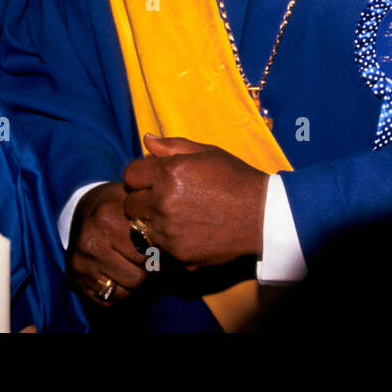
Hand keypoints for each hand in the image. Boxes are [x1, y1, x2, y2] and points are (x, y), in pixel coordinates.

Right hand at [65, 182, 147, 305]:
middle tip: (138, 253)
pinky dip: (117, 291)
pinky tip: (114, 272)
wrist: (83, 211)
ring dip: (132, 280)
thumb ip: (152, 217)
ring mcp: (81, 263)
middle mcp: (91, 242)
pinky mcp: (75, 280)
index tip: (151, 241)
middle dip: (144, 266)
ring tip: (127, 261)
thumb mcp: (133, 201)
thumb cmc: (117, 208)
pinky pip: (109, 300)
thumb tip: (175, 242)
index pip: (148, 251)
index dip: (154, 248)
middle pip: (139, 274)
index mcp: (107, 218)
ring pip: (127, 290)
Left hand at [122, 134, 268, 266]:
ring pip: (140, 227)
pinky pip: (158, 246)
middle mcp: (163, 201)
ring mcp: (169, 230)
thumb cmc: (235, 178)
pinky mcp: (177, 252)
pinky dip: (167, 240)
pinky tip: (186, 231)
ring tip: (176, 216)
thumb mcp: (207, 153)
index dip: (141, 176)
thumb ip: (172, 146)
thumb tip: (146, 139)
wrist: (261, 214)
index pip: (130, 175)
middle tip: (164, 199)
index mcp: (168, 172)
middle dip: (143, 200)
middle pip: (130, 203)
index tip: (154, 179)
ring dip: (152, 222)